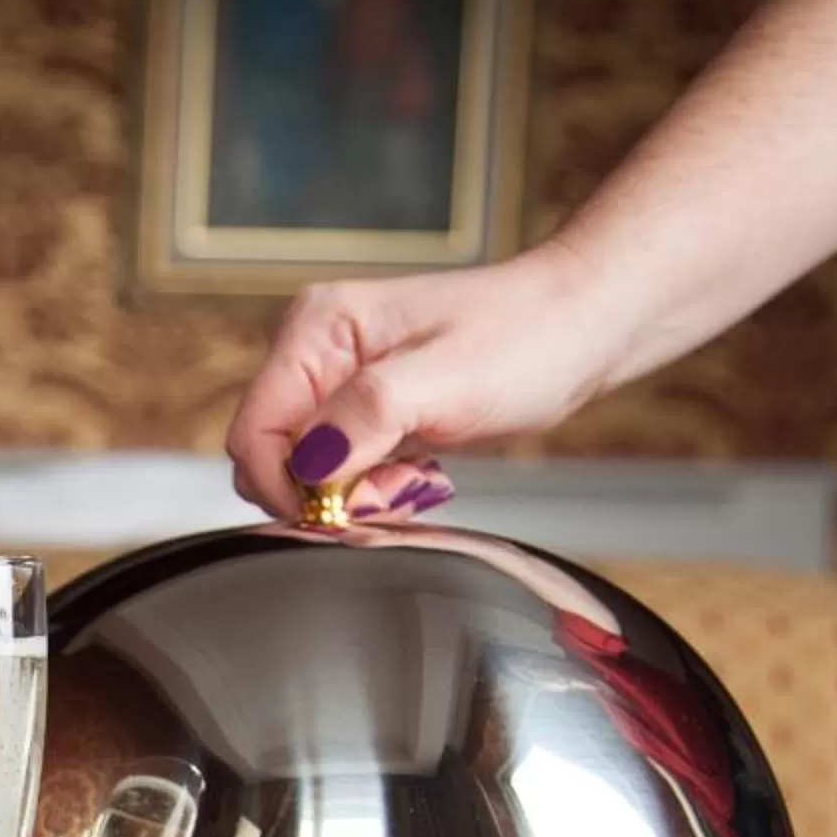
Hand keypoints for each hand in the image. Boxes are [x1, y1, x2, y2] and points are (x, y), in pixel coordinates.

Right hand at [224, 243, 629, 521]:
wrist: (583, 327)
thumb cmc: (527, 339)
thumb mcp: (446, 382)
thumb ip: (365, 418)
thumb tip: (307, 466)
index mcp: (316, 329)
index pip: (253, 430)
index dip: (286, 484)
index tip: (343, 510)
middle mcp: (315, 350)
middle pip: (271, 455)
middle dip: (322, 492)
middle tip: (394, 489)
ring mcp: (338, 380)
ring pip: (304, 471)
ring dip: (352, 493)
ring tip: (415, 477)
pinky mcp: (364, 408)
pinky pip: (338, 470)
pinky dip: (371, 487)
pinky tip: (416, 472)